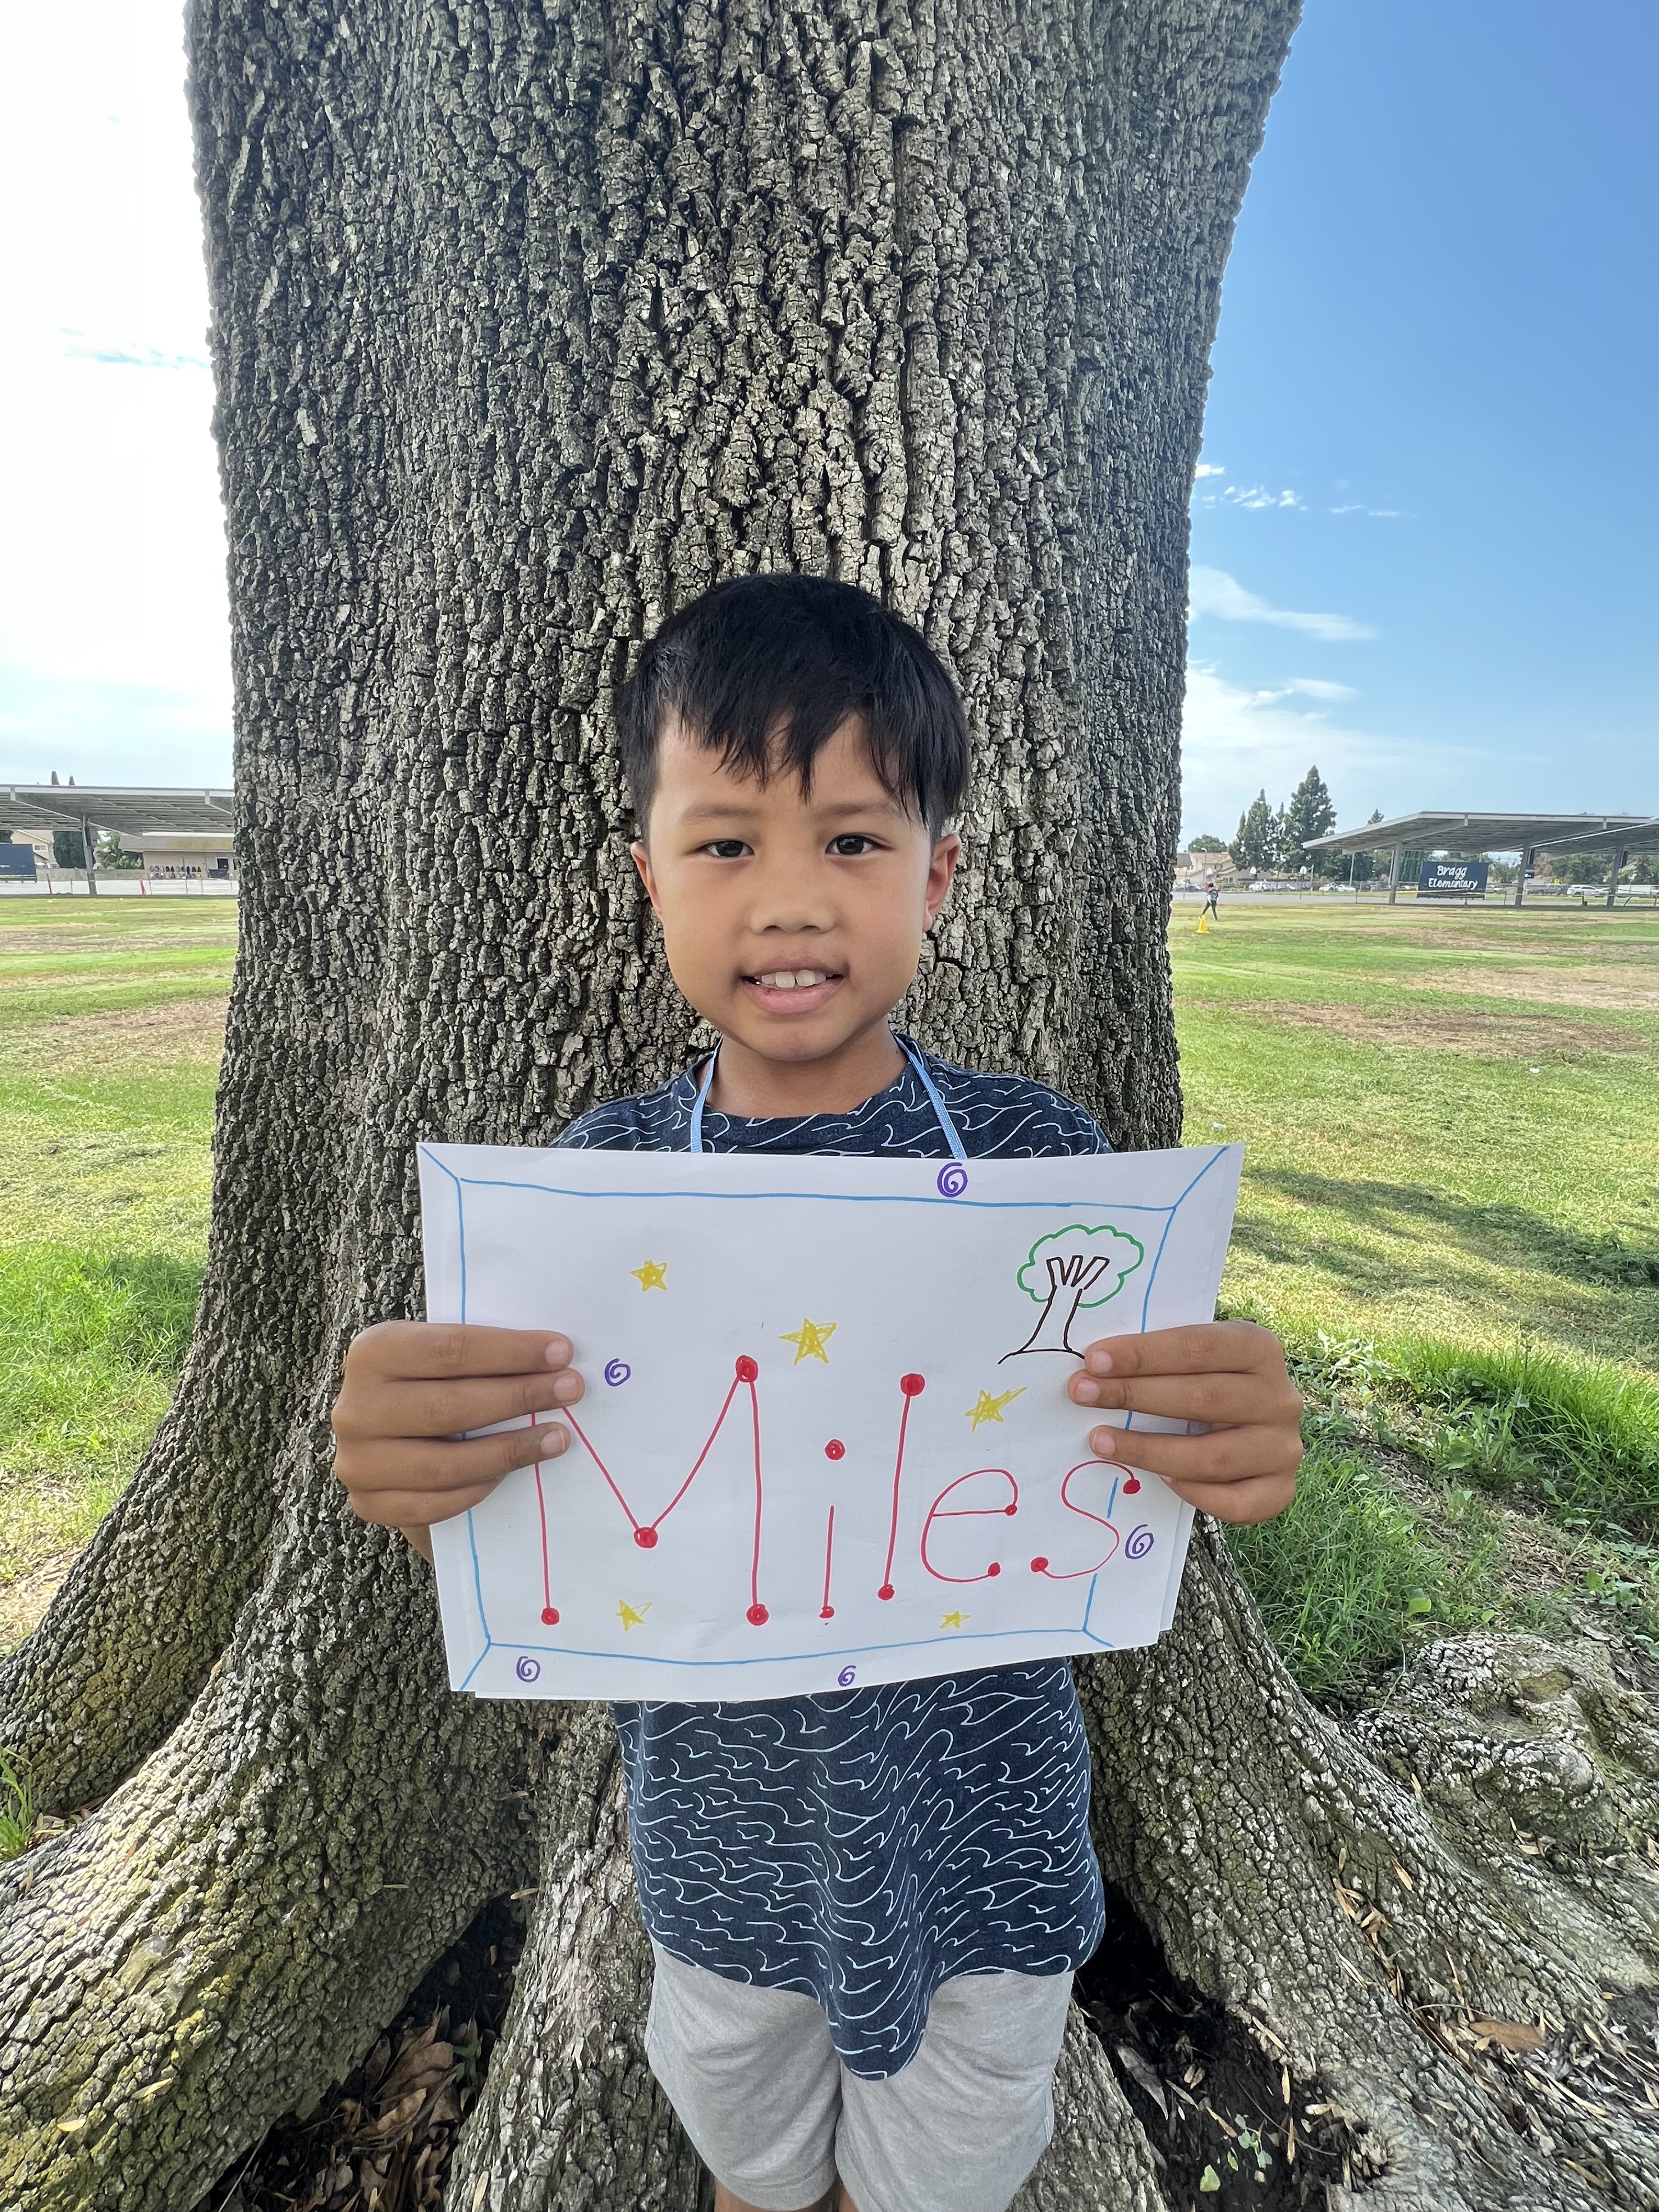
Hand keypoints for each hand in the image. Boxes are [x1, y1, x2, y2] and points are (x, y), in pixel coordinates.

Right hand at [331, 1321, 583, 1558]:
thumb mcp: (443, 1359)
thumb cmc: (431, 1386)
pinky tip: (515, 1472)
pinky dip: (479, 1489)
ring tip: (558, 1437)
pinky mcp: (368, 1503)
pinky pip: (433, 1504)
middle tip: (570, 1391)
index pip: (449, 1349)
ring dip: (510, 1450)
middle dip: (519, 1396)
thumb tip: (555, 1358)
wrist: (390, 1443)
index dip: (510, 1352)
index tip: (562, 1352)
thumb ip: (481, 1356)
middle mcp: (354, 1407)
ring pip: (444, 1463)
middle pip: (448, 1406)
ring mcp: (357, 1460)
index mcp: (372, 1352)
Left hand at [1066, 1320, 1301, 1524]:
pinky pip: (1237, 1502)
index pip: (1199, 1347)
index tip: (1093, 1360)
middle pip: (1203, 1398)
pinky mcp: (1281, 1488)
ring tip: (1099, 1441)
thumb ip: (1160, 1358)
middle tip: (1082, 1394)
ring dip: (1149, 1450)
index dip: (1144, 1353)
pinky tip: (1160, 1481)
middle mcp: (1280, 1398)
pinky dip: (1195, 1493)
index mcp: (1260, 1349)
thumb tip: (1095, 1366)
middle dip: (1135, 1395)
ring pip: (1213, 1456)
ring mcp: (1284, 1447)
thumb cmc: (1206, 1381)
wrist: (1250, 1424)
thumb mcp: (1192, 1359)